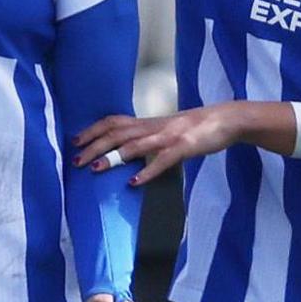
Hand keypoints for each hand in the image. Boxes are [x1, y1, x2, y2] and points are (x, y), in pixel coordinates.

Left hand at [75, 105, 241, 184]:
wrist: (226, 119)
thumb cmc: (195, 128)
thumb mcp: (165, 129)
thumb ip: (147, 137)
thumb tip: (126, 150)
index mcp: (148, 123)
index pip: (114, 121)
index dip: (93, 130)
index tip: (75, 141)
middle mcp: (153, 127)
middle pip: (117, 133)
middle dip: (94, 146)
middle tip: (76, 160)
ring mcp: (168, 136)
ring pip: (135, 144)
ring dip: (114, 157)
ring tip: (96, 169)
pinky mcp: (184, 147)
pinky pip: (162, 160)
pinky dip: (147, 171)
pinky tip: (134, 183)